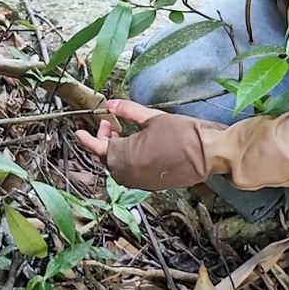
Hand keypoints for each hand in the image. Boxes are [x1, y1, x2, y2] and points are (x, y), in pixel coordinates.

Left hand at [75, 99, 225, 190]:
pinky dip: (127, 161)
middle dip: (104, 142)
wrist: (210, 153)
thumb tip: (109, 104)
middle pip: (107, 159)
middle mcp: (130, 174)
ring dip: (115, 152)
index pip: (98, 149)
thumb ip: (127, 111)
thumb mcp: (151, 117)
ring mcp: (141, 181)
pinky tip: (136, 147)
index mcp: (126, 157)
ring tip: (122, 134)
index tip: (78, 132)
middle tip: (109, 125)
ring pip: (118, 168)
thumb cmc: (182, 133)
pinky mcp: (153, 185)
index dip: (87, 140)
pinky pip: (132, 173)